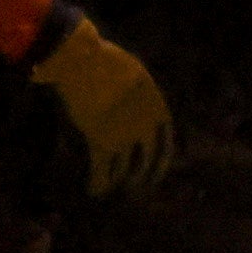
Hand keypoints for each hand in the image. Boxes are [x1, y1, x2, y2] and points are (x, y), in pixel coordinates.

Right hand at [30, 20, 174, 193]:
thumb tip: (133, 105)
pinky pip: (102, 170)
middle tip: (138, 184)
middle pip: (150, 159)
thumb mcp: (133, 74)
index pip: (166, 138)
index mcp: (156, 107)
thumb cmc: (105, 61)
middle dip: (145, 175)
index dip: (163, 156)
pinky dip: (99, 184)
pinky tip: (94, 191)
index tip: (160, 166)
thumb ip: (139, 93)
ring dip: (120, 180)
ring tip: (115, 187)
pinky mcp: (101, 143)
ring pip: (125, 169)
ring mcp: (124, 137)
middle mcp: (145, 126)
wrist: (85, 62)